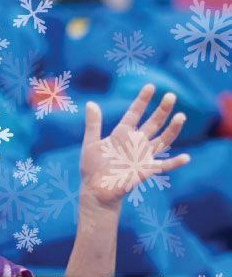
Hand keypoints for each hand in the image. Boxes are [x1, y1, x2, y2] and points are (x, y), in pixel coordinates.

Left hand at [79, 84, 190, 207]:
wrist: (95, 190)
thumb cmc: (92, 168)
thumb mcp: (90, 143)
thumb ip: (93, 124)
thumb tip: (91, 103)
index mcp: (122, 134)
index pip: (135, 114)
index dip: (142, 101)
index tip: (150, 86)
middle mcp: (136, 142)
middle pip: (153, 123)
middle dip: (162, 110)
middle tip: (171, 95)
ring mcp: (143, 156)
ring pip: (163, 140)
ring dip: (173, 129)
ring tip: (181, 116)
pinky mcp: (146, 170)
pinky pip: (164, 166)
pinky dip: (175, 163)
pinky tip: (186, 158)